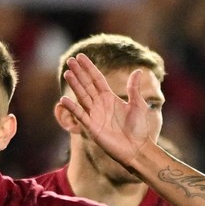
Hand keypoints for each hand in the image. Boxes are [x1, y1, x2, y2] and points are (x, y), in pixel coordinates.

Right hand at [58, 54, 159, 169]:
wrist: (138, 149)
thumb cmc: (140, 129)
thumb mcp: (138, 105)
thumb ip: (134, 88)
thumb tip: (138, 71)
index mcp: (110, 98)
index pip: (96, 79)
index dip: (89, 68)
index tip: (80, 56)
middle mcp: (100, 105)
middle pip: (87, 85)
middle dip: (79, 73)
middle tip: (70, 60)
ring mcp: (95, 115)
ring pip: (82, 96)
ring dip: (75, 85)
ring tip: (68, 73)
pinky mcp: (92, 127)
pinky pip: (81, 115)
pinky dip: (73, 108)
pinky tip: (65, 98)